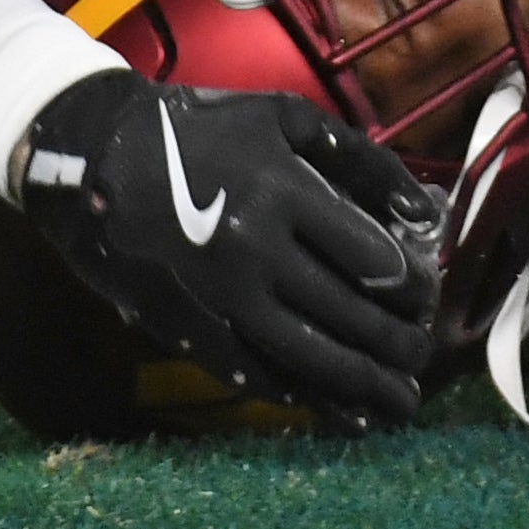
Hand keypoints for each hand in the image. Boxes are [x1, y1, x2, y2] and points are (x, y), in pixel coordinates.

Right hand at [12, 71, 439, 425]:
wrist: (102, 156)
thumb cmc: (207, 129)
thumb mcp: (287, 120)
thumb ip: (362, 160)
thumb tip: (426, 212)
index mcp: (283, 191)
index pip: (369, 258)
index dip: (409, 287)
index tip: (425, 298)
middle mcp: (254, 248)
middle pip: (345, 313)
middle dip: (395, 343)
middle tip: (421, 356)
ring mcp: (219, 294)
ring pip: (305, 354)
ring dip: (360, 384)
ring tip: (400, 403)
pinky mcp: (190, 324)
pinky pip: (254, 372)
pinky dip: (301, 394)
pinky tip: (337, 408)